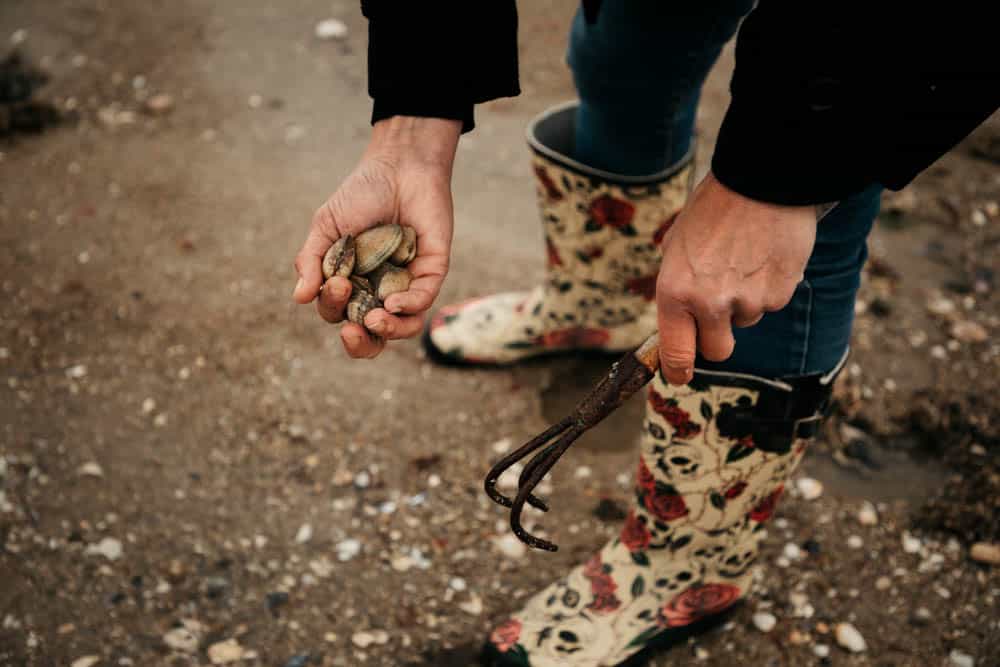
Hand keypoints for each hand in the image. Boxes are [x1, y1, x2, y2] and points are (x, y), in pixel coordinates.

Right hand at [293, 116, 460, 357]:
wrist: (399, 166)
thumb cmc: (361, 195)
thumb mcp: (326, 227)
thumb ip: (311, 260)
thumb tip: (299, 298)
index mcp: (350, 282)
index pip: (339, 312)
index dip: (333, 309)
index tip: (337, 285)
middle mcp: (378, 289)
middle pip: (370, 334)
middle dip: (360, 343)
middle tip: (352, 332)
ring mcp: (406, 283)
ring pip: (400, 326)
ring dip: (387, 331)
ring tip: (375, 320)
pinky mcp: (431, 272)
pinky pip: (422, 301)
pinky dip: (408, 306)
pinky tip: (393, 302)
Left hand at [655, 172, 817, 383]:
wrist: (760, 180)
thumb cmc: (713, 209)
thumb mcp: (677, 246)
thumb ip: (677, 286)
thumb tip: (679, 320)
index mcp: (675, 292)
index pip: (676, 355)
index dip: (678, 372)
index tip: (680, 376)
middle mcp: (710, 304)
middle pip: (718, 351)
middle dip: (717, 337)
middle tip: (719, 308)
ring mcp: (748, 302)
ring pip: (746, 322)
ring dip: (743, 301)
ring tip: (743, 259)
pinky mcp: (780, 293)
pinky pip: (770, 303)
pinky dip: (767, 286)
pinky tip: (763, 255)